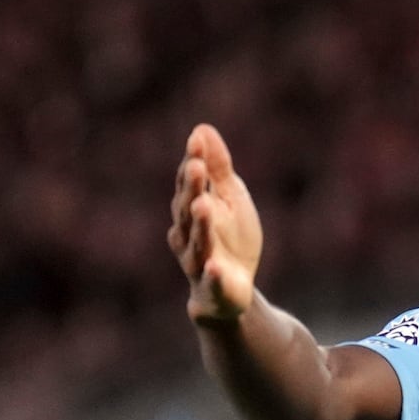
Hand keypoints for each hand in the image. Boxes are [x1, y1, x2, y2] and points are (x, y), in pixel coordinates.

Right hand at [168, 124, 262, 321]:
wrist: (231, 290)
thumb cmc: (229, 239)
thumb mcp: (229, 199)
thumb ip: (217, 168)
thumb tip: (202, 129)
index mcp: (193, 210)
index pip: (190, 185)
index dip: (193, 163)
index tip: (197, 142)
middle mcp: (189, 234)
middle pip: (188, 210)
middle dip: (192, 189)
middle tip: (197, 167)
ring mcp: (200, 262)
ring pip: (197, 242)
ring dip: (200, 224)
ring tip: (204, 206)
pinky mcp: (214, 287)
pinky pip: (212, 280)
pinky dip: (213, 273)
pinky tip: (215, 266)